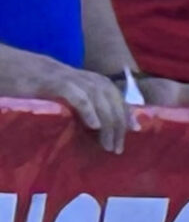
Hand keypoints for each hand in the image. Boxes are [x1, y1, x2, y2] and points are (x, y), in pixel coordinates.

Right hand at [0, 48, 132, 151]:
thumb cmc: (22, 80)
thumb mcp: (51, 91)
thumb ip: (70, 102)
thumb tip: (86, 125)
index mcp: (79, 77)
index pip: (112, 93)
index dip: (124, 110)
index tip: (134, 131)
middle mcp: (76, 75)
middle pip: (109, 95)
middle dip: (118, 121)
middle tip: (117, 147)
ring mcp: (62, 75)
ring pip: (97, 95)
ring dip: (107, 120)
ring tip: (108, 143)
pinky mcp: (47, 80)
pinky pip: (73, 93)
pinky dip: (86, 108)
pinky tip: (94, 126)